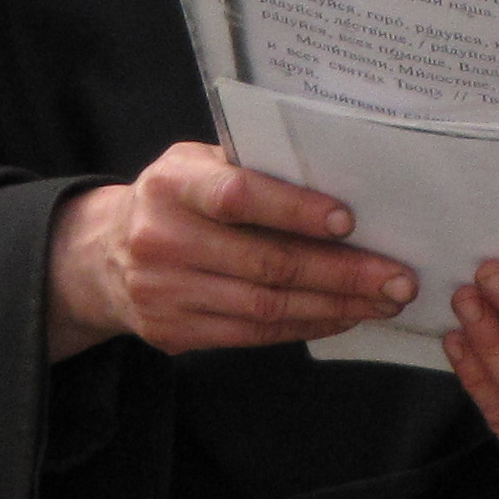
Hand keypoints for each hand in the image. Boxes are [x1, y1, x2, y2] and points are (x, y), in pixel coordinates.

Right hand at [44, 143, 419, 360]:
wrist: (99, 255)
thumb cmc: (176, 197)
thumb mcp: (198, 163)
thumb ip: (254, 165)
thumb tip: (341, 172)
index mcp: (173, 184)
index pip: (240, 196)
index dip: (296, 209)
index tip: (350, 221)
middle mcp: (161, 240)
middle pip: (266, 264)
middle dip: (342, 273)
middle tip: (398, 278)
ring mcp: (163, 294)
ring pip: (265, 307)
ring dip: (334, 307)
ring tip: (383, 301)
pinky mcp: (172, 333)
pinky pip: (250, 335)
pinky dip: (304, 326)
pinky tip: (342, 316)